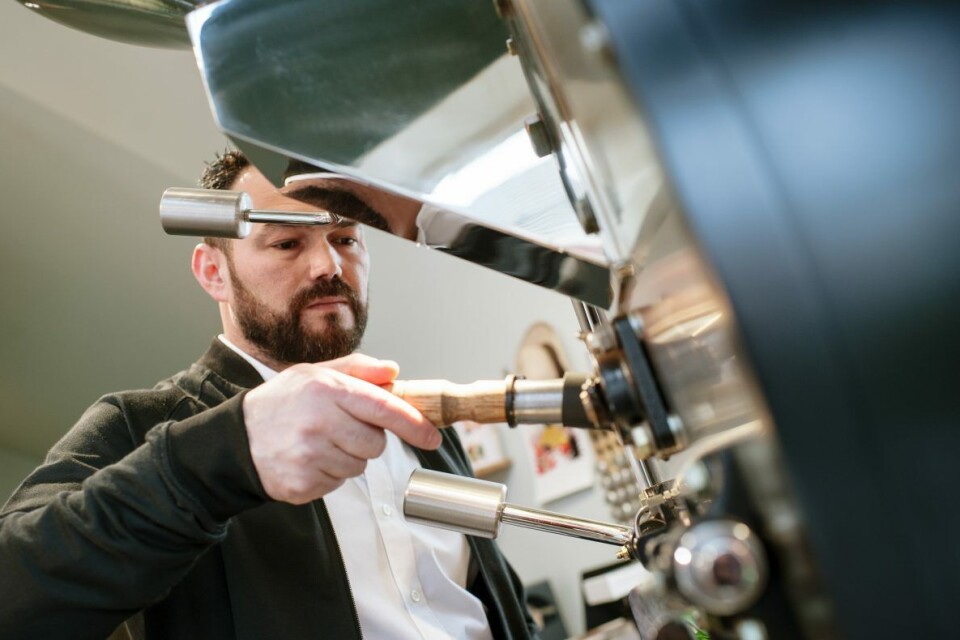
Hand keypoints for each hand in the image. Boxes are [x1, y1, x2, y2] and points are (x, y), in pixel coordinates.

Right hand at [242, 354, 440, 503]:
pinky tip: (308, 460)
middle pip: (376, 444)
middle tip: (341, 429)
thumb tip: (393, 371)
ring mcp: (309, 457)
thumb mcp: (315, 374)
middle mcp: (319, 423)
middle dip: (366, 440)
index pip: (384, 409)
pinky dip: (329, 475)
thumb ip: (357, 369)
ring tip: (319, 443)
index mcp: (326, 390)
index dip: (414, 425)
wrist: (235, 438)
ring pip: (359, 467)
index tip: (432, 437)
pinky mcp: (302, 485)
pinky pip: (338, 484)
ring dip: (347, 458)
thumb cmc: (282, 403)